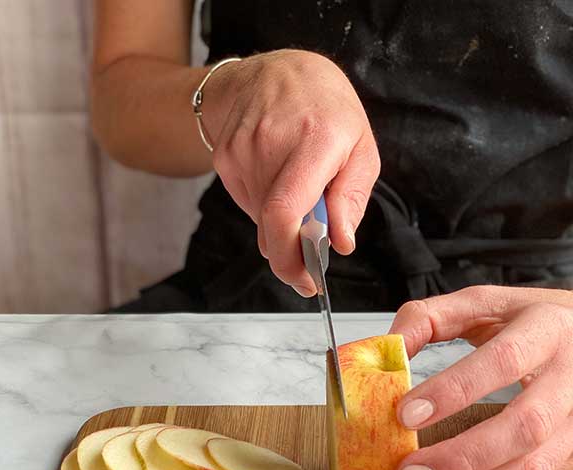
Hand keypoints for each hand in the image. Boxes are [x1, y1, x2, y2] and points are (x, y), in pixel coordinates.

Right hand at [200, 50, 378, 293]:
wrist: (276, 73)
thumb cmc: (326, 109)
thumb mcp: (360, 146)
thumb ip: (352, 197)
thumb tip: (341, 242)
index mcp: (314, 139)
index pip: (285, 213)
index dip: (289, 258)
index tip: (305, 280)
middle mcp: (272, 143)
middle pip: (270, 226)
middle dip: (291, 249)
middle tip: (309, 250)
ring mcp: (242, 151)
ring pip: (258, 220)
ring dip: (280, 222)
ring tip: (296, 187)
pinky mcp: (225, 159)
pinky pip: (247, 204)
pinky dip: (264, 205)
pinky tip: (275, 176)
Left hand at [389, 287, 572, 469]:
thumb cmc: (532, 323)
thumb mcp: (487, 305)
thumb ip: (433, 318)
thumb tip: (387, 347)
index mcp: (548, 329)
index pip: (505, 360)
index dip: (456, 390)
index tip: (406, 414)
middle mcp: (572, 376)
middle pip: (525, 426)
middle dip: (462, 456)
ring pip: (532, 468)